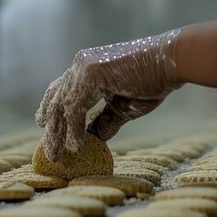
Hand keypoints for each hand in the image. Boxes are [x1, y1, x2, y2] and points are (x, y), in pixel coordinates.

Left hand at [35, 29, 183, 160]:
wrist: (170, 61)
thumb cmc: (151, 81)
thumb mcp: (123, 107)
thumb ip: (106, 121)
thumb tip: (93, 139)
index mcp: (86, 69)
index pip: (60, 90)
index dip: (51, 110)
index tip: (46, 128)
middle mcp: (80, 66)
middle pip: (56, 99)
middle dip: (50, 126)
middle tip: (47, 150)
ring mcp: (83, 68)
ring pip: (61, 105)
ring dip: (58, 133)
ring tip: (56, 155)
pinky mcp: (91, 74)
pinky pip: (76, 108)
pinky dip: (74, 129)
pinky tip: (75, 147)